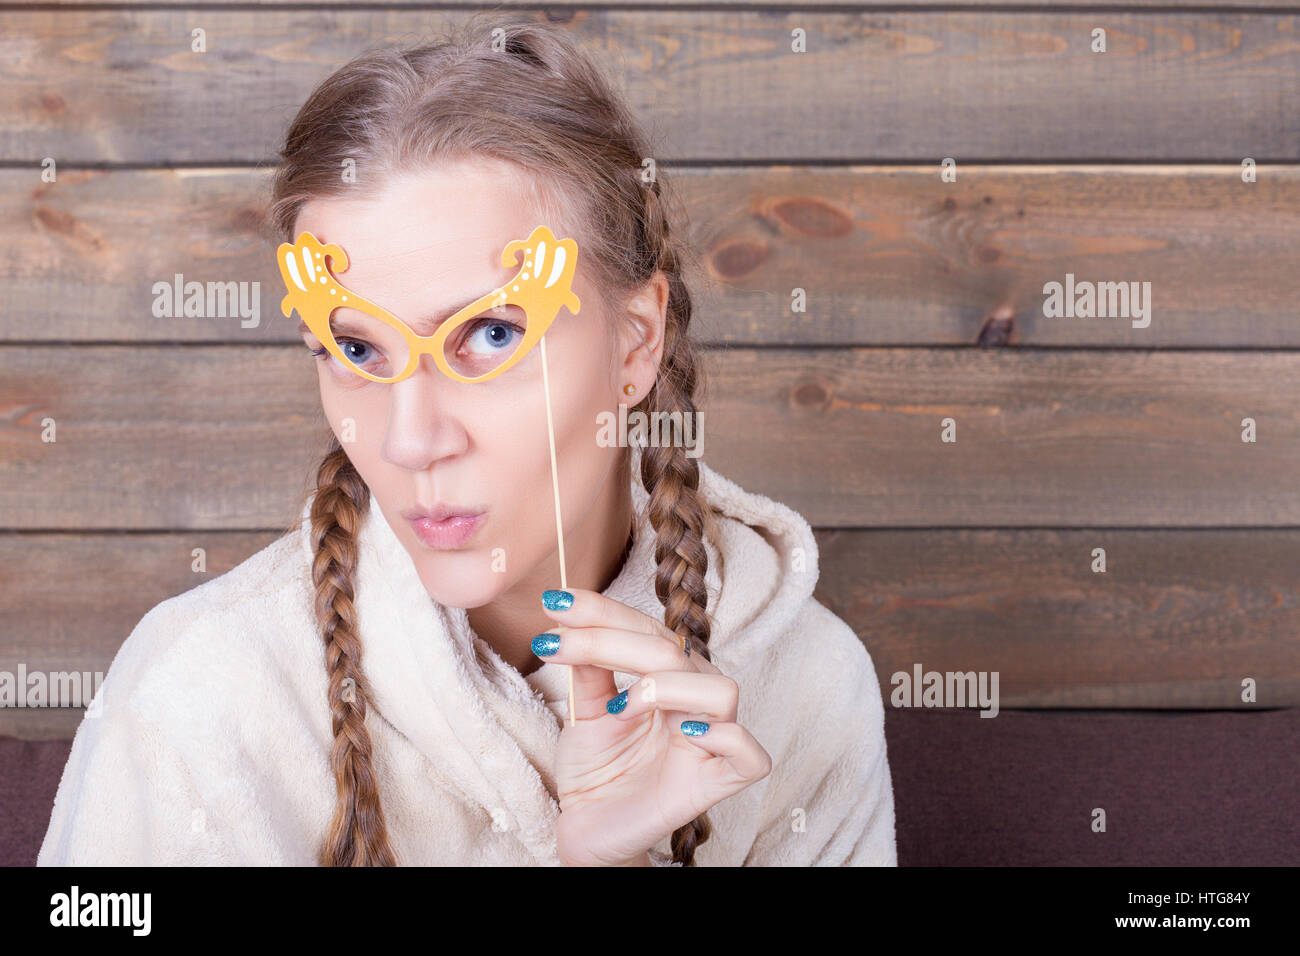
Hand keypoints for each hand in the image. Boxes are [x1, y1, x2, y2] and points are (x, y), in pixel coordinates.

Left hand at [533, 587, 772, 866]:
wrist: (590, 830)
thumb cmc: (596, 770)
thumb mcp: (584, 710)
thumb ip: (588, 667)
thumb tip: (570, 617)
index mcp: (669, 676)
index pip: (645, 629)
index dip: (603, 612)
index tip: (556, 604)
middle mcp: (695, 700)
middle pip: (673, 652)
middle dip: (611, 641)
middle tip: (558, 645)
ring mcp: (712, 740)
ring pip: (720, 689)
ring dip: (667, 686)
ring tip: (620, 706)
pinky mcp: (719, 781)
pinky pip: (749, 753)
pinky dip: (723, 736)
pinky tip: (685, 732)